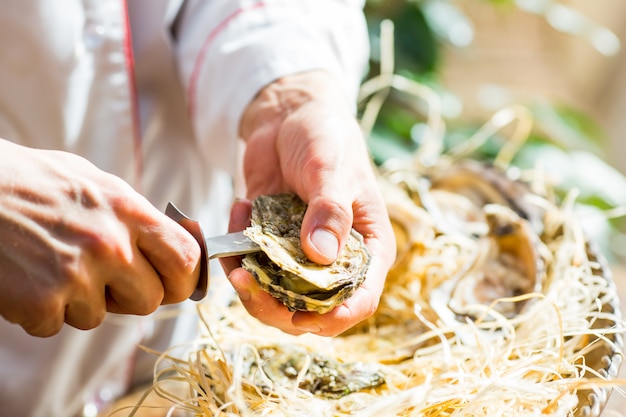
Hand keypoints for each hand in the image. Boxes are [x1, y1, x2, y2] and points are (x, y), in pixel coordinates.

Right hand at [0, 139, 200, 336]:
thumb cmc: (28, 181)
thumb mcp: (93, 182)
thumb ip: (134, 214)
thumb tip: (169, 242)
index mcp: (127, 210)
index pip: (186, 258)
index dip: (184, 279)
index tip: (173, 284)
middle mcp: (110, 243)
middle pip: (150, 299)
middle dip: (129, 297)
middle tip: (103, 280)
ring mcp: (76, 274)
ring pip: (98, 316)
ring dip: (77, 302)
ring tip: (49, 265)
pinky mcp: (40, 301)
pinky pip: (55, 325)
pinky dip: (39, 311)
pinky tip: (24, 277)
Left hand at [222, 70, 395, 336]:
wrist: (289, 115)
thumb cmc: (325, 136)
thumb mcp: (331, 169)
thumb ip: (329, 210)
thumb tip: (321, 257)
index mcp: (367, 246)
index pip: (361, 298)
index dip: (336, 317)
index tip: (302, 318)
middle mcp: (335, 259)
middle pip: (312, 308)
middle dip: (276, 305)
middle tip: (247, 280)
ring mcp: (300, 254)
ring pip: (275, 296)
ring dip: (249, 282)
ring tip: (234, 246)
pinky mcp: (270, 243)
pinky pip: (251, 266)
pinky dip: (235, 250)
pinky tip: (239, 207)